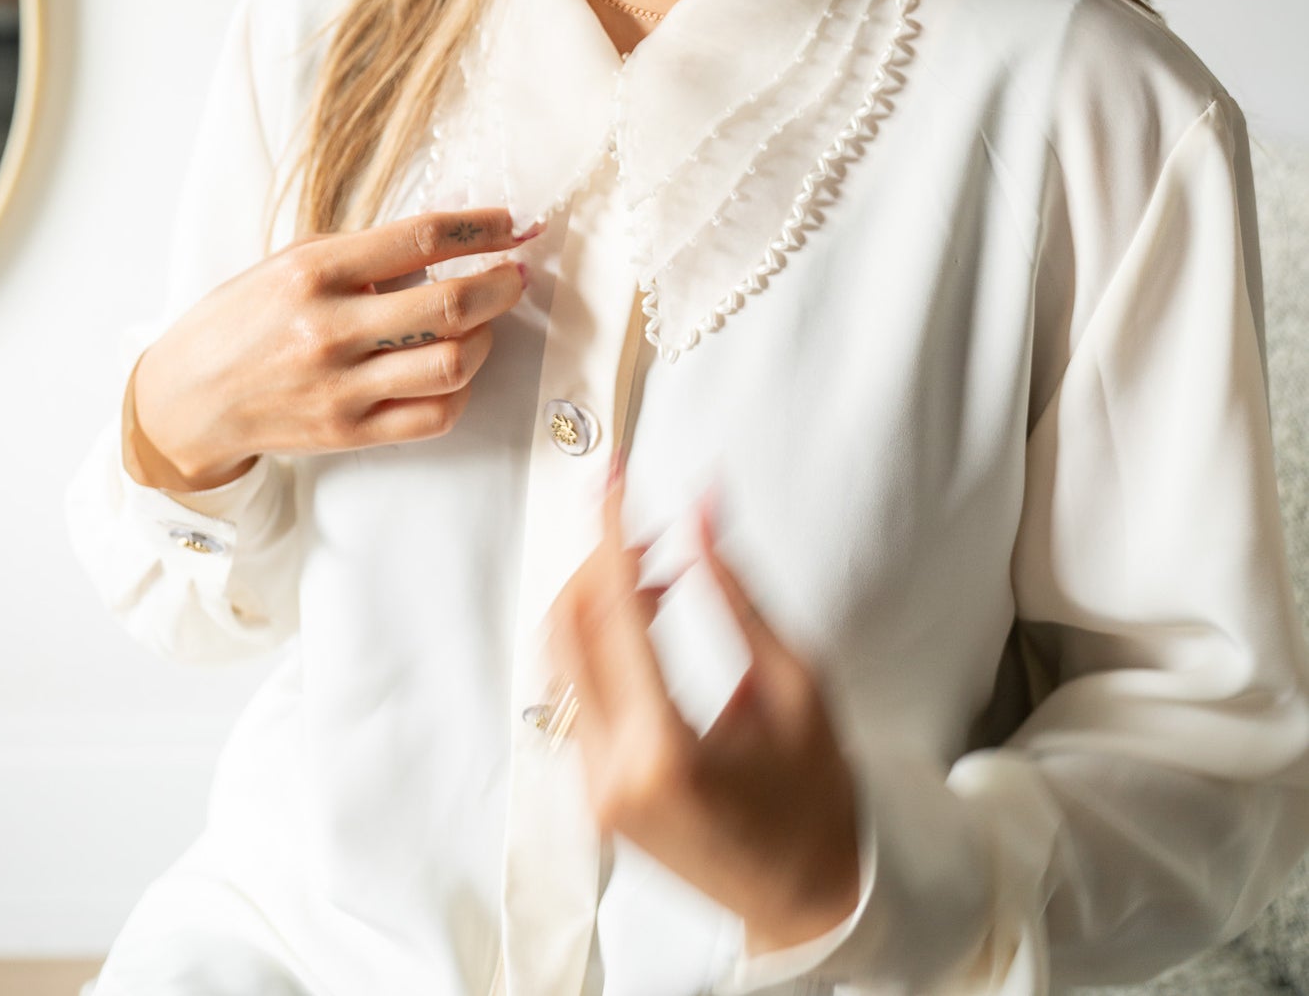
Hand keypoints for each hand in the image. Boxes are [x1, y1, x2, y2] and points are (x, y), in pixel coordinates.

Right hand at [127, 206, 538, 491]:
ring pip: (452, 364)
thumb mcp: (289, 263)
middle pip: (449, 306)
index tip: (507, 223)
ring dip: (487, 337)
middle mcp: (329, 329)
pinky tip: (457, 367)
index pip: (417, 239)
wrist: (187, 399)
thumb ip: (362, 255)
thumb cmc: (242, 321)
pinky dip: (460, 389)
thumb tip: (444, 241)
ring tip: (486, 321)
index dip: (477, 228)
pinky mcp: (350, 432)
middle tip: (515, 273)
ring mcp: (342, 387)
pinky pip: (434, 415)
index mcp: (313, 272)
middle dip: (501, 284)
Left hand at [545, 457, 861, 956]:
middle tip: (646, 524)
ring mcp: (592, 788)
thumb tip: (701, 509)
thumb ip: (737, 591)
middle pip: (567, 627)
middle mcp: (611, 773)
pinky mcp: (590, 791)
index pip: (614, 612)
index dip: (611, 531)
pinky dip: (598, 640)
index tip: (615, 478)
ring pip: (560, 656)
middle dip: (598, 559)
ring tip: (657, 569)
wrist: (807, 897)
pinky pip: (572, 691)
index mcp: (664, 750)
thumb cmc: (815, 798)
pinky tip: (646, 617)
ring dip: (596, 597)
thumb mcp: (794, 682)